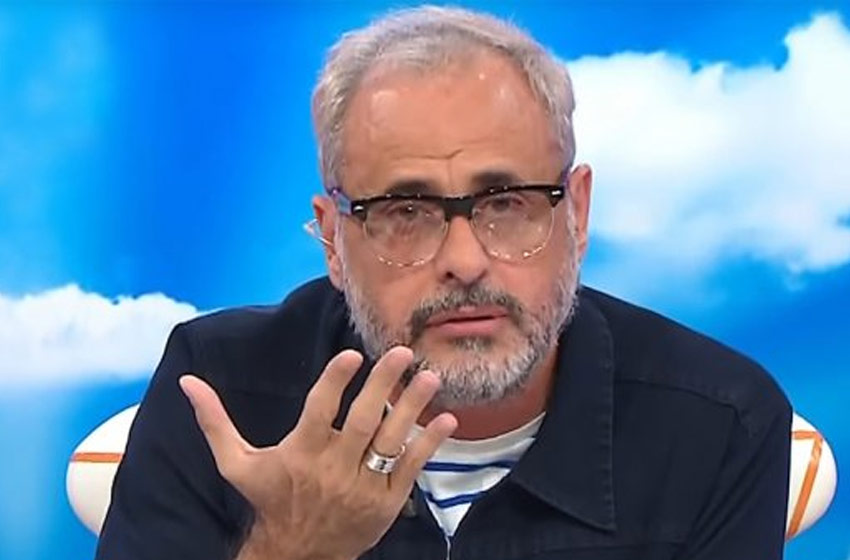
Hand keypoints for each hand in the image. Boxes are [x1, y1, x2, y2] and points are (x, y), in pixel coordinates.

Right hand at [179, 346, 457, 559]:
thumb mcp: (236, 463)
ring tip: (430, 377)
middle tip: (402, 352)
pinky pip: (410, 469)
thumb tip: (188, 382)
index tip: (352, 354)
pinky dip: (428, 444)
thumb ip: (215, 421)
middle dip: (382, 384)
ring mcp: (361, 487)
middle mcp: (332, 469)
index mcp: (299, 453)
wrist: (296, 554)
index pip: (319, 410)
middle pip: (361, 420)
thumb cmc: (268, 499)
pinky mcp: (385, 502)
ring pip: (389, 441)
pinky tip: (445, 418)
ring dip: (412, 407)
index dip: (335, 381)